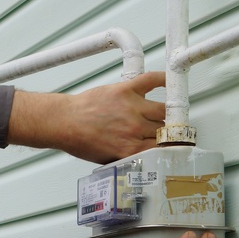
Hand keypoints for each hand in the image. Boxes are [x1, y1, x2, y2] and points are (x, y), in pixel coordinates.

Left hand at [7, 71, 165, 163]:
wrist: (65, 122)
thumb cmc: (81, 140)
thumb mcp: (108, 159)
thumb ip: (130, 157)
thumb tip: (147, 156)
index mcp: (131, 149)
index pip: (162, 148)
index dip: (168, 146)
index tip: (173, 144)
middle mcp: (134, 129)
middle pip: (164, 129)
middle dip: (163, 131)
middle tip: (163, 130)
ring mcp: (132, 108)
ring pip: (162, 109)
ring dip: (162, 113)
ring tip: (160, 114)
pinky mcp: (126, 90)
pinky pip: (151, 80)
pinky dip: (162, 79)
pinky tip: (168, 81)